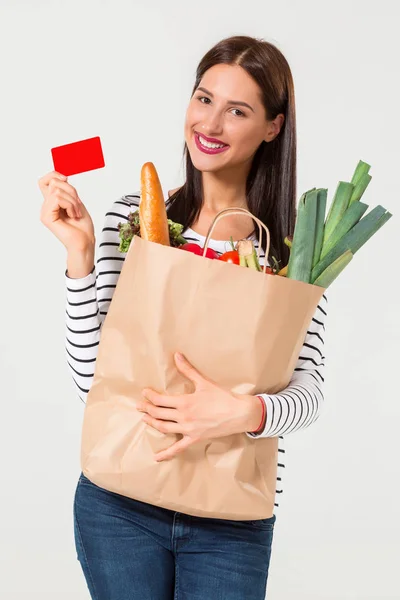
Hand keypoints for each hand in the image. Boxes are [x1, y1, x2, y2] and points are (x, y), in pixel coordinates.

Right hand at [38, 170, 94, 250]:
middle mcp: (46, 206)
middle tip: (78, 206)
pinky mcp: (46, 217)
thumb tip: (61, 178)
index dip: (54, 175)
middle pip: (54, 183)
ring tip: (76, 213)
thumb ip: (67, 191)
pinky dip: (70, 205)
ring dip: (73, 201)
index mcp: (52, 203)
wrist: (85, 242)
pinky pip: (57, 199)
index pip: (45, 181)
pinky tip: (73, 216)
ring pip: (57, 191)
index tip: (66, 179)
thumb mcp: (76, 202)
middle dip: (71, 191)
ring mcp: (45, 212)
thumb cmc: (83, 227)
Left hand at [137, 352, 258, 461]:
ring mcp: (188, 430)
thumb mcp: (204, 382)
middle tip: (139, 405)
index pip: (160, 400)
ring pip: (164, 428)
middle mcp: (183, 417)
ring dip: (152, 423)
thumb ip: (188, 370)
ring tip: (144, 419)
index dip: (150, 396)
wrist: (239, 413)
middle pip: (158, 414)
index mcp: (184, 402)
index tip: (145, 392)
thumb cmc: (222, 397)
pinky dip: (166, 453)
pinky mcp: (194, 439)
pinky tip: (157, 457)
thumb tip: (177, 355)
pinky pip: (177, 448)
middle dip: (147, 409)